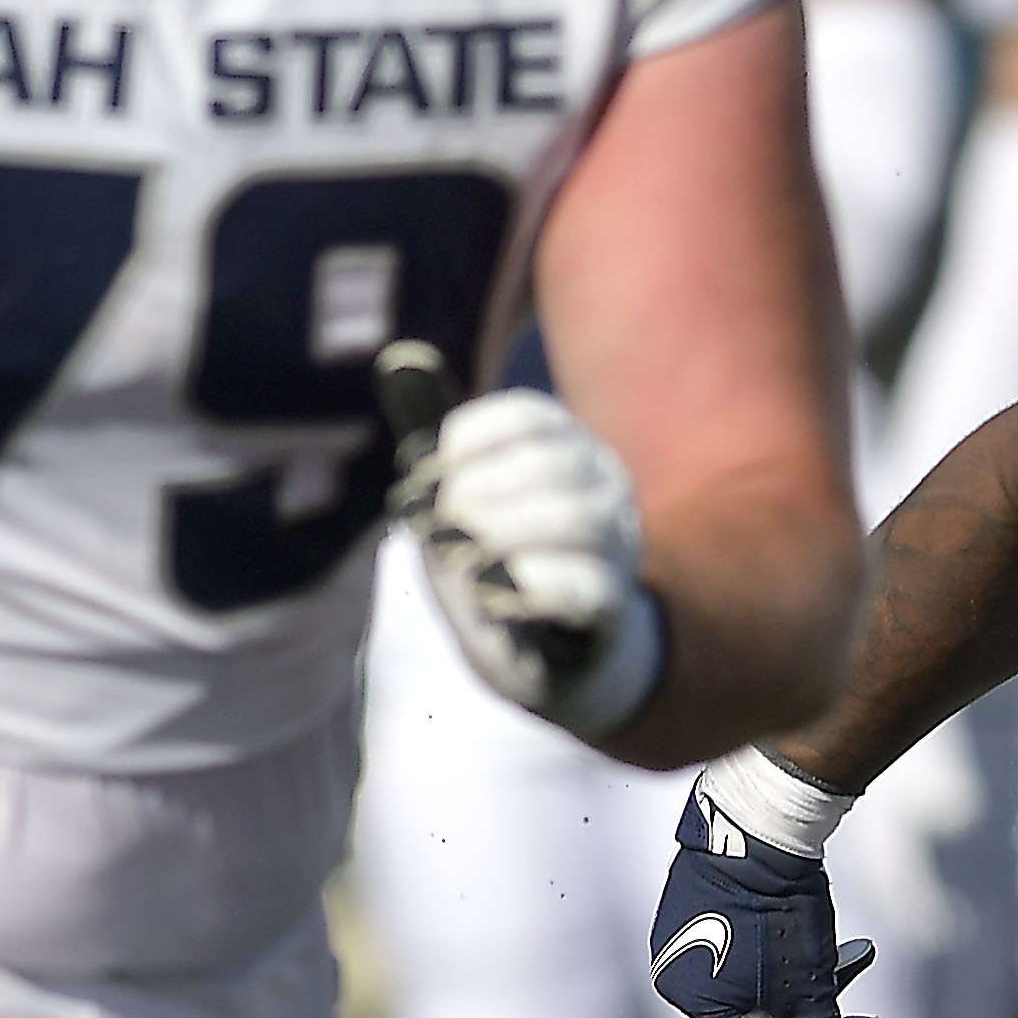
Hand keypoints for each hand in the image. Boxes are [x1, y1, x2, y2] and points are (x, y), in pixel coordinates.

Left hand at [393, 386, 665, 741]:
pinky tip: (489, 593)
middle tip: (437, 525)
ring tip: (459, 557)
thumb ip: (434, 437)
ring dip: (500, 535)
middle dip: (477, 493)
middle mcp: (608, 487)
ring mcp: (619, 548)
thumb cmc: (498, 564)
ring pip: (574, 520)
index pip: (530, 416)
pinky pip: (583, 588)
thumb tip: (398, 357)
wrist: (553, 660)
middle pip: (550, 466)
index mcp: (571, 446)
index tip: (431, 475)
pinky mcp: (612, 609)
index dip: (469, 440)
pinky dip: (529, 586)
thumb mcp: (460, 500)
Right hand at [653, 757, 887, 1017]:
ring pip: (762, 971)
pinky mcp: (703, 893)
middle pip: (762, 1011)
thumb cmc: (778, 915)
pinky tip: (827, 925)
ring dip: (816, 970)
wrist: (760, 822)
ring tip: (862, 951)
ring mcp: (686, 926)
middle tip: (863, 1002)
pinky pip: (750, 937)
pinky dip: (792, 941)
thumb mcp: (808, 988)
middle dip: (820, 1005)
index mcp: (689, 998)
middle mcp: (676, 966)